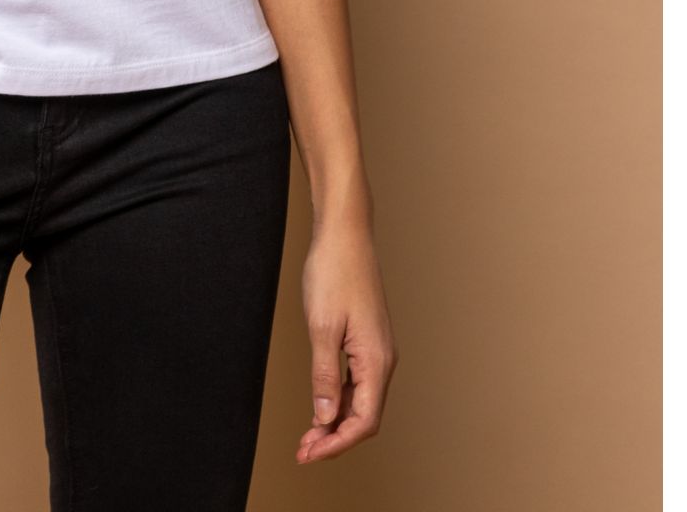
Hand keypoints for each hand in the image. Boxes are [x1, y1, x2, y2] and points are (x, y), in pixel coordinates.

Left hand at [295, 216, 396, 463]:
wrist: (344, 233)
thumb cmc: (334, 273)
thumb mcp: (321, 327)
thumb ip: (324, 376)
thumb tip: (326, 417)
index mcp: (377, 360)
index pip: (364, 421)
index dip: (337, 444)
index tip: (309, 454)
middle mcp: (383, 359)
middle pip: (364, 416)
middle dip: (335, 438)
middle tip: (303, 450)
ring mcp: (377, 349)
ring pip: (361, 399)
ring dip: (335, 420)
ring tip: (307, 435)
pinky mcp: (367, 338)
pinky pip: (357, 381)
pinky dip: (338, 397)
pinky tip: (320, 403)